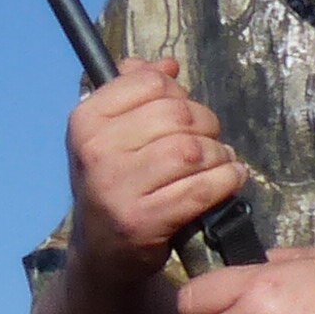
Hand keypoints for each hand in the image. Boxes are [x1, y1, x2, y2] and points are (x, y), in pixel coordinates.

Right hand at [61, 60, 248, 274]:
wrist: (102, 250)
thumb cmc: (116, 181)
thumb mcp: (111, 133)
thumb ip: (135, 91)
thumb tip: (167, 64)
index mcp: (86, 120)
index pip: (151, 82)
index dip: (178, 93)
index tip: (181, 114)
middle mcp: (95, 150)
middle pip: (177, 114)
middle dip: (206, 125)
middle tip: (207, 143)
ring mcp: (116, 186)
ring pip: (192, 150)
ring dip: (218, 155)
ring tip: (219, 162)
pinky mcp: (142, 220)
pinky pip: (201, 188)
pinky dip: (225, 181)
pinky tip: (229, 179)